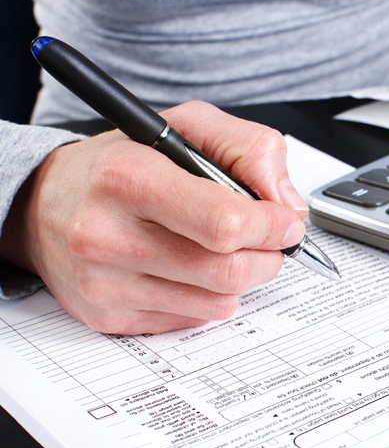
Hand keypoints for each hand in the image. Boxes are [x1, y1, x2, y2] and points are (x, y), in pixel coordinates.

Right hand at [0, 101, 307, 334]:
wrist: (43, 202)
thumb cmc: (120, 164)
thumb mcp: (185, 127)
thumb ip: (248, 147)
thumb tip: (286, 202)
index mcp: (127, 177)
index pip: (224, 222)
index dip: (271, 225)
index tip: (286, 221)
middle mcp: (106, 233)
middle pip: (227, 270)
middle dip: (268, 256)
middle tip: (271, 240)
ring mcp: (104, 282)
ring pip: (217, 302)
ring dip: (242, 278)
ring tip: (230, 250)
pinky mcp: (107, 316)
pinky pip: (192, 319)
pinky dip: (208, 296)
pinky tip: (192, 269)